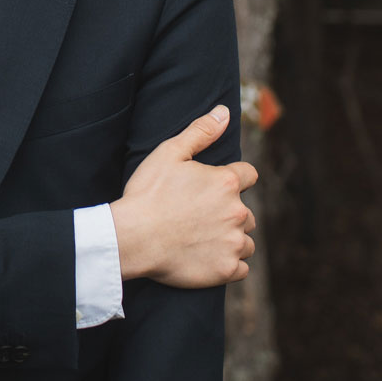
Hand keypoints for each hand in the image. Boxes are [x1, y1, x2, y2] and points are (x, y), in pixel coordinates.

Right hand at [109, 104, 256, 287]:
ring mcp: (233, 243)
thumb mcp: (169, 153)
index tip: (213, 189)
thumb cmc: (147, 194)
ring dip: (231, 239)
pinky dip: (229, 264)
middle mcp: (237, 212)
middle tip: (200, 218)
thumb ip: (200, 131)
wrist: (132, 238)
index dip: (232, 180)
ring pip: (246, 241)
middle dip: (230, 213)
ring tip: (203, 239)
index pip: (248, 175)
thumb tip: (224, 111)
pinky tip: (207, 258)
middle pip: (247, 212)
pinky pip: (241, 268)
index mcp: (226, 183)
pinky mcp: (226, 269)